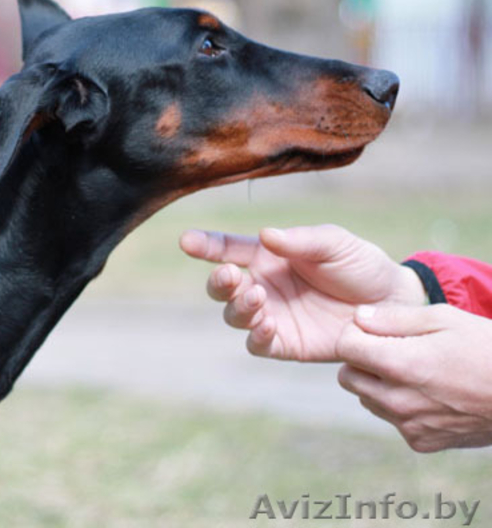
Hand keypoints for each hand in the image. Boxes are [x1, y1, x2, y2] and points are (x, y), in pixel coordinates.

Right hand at [180, 225, 425, 360]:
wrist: (392, 306)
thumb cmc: (361, 266)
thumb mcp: (335, 243)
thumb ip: (300, 240)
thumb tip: (265, 235)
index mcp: (269, 257)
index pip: (228, 249)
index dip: (206, 245)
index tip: (187, 241)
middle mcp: (263, 285)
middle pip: (222, 286)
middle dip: (218, 281)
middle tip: (230, 275)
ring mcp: (271, 315)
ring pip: (234, 315)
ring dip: (238, 307)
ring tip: (259, 299)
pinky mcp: (284, 343)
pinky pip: (257, 343)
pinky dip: (256, 335)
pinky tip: (267, 326)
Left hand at [337, 304, 491, 451]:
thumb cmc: (488, 349)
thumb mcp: (445, 319)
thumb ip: (395, 318)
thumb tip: (359, 317)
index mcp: (401, 365)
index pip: (345, 348)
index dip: (355, 333)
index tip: (373, 329)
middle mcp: (399, 400)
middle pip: (348, 376)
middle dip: (361, 360)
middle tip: (392, 349)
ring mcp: (409, 425)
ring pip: (367, 399)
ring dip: (379, 384)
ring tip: (416, 371)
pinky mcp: (421, 442)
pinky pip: (392, 420)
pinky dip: (401, 406)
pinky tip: (430, 393)